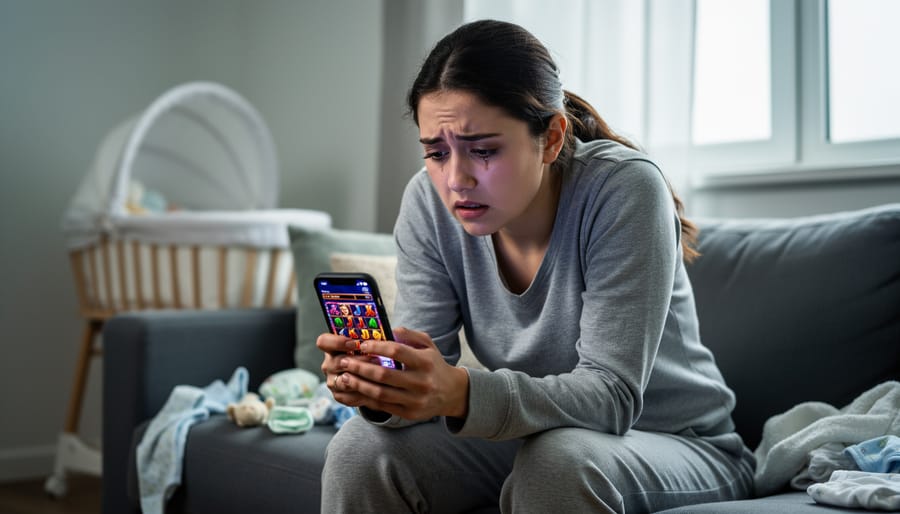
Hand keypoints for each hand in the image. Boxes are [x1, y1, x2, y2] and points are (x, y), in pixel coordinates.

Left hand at [315, 328, 469, 420]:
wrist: (451, 393)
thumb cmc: (434, 365)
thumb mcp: (428, 345)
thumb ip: (409, 335)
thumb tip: (389, 329)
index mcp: (425, 362)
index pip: (397, 352)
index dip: (377, 347)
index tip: (362, 344)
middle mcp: (421, 382)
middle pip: (384, 375)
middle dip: (361, 368)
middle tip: (345, 361)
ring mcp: (415, 400)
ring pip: (380, 393)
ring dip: (359, 385)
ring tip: (345, 377)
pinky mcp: (409, 413)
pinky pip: (383, 406)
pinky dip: (366, 398)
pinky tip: (355, 390)